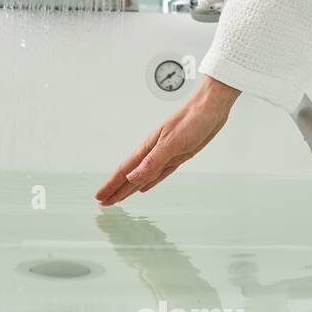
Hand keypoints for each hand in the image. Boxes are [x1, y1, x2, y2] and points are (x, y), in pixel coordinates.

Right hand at [95, 75, 239, 205]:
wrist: (210, 109)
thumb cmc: (192, 120)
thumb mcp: (171, 143)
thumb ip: (152, 162)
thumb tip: (133, 177)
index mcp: (149, 148)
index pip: (124, 170)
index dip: (112, 185)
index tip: (100, 196)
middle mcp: (153, 153)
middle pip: (130, 176)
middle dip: (116, 189)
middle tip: (104, 202)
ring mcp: (165, 155)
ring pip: (142, 177)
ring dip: (129, 188)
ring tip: (118, 197)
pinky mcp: (177, 157)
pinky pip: (158, 174)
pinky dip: (149, 182)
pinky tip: (143, 187)